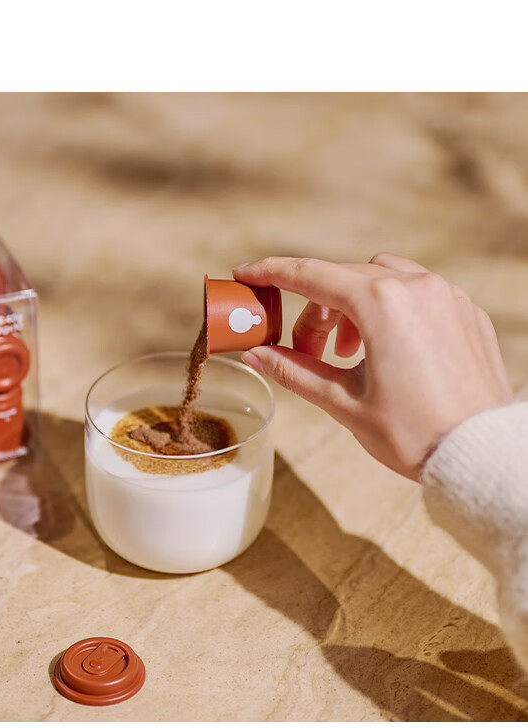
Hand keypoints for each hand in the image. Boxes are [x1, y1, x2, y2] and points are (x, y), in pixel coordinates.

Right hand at [233, 254, 512, 479]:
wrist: (480, 455)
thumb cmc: (414, 433)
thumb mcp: (343, 402)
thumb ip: (295, 370)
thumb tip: (256, 355)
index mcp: (381, 304)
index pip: (310, 275)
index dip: (271, 273)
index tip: (246, 273)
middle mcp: (417, 288)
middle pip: (343, 279)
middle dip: (315, 309)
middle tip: (302, 349)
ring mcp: (447, 297)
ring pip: (382, 278)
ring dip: (352, 305)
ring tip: (348, 352)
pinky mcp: (467, 312)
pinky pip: (417, 292)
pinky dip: (389, 309)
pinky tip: (386, 349)